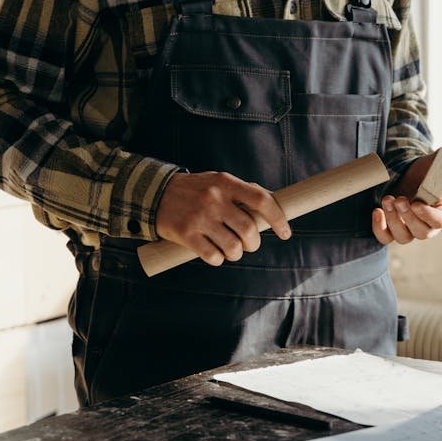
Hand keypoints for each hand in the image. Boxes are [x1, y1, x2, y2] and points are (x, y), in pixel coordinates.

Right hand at [155, 170, 290, 265]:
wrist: (155, 194)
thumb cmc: (195, 190)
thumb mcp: (218, 181)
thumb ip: (243, 191)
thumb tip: (274, 201)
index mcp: (225, 182)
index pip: (261, 200)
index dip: (278, 218)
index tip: (286, 233)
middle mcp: (214, 198)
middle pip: (249, 229)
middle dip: (254, 243)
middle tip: (249, 244)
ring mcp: (199, 217)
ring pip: (233, 247)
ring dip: (237, 253)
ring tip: (232, 249)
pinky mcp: (186, 234)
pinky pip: (213, 256)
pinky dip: (218, 259)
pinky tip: (215, 253)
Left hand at [371, 150, 441, 245]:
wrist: (409, 176)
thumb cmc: (425, 172)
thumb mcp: (435, 164)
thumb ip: (441, 161)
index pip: (440, 221)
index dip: (428, 215)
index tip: (416, 204)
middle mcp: (429, 225)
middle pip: (422, 232)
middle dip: (408, 216)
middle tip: (399, 199)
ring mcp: (411, 229)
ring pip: (403, 237)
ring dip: (393, 220)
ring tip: (387, 200)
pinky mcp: (393, 229)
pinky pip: (386, 237)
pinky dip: (379, 228)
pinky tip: (377, 211)